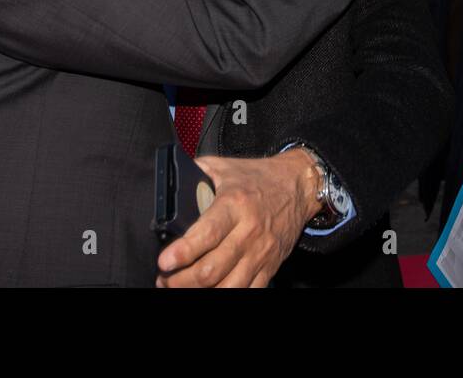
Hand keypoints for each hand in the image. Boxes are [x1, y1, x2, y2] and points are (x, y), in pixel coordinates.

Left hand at [156, 149, 322, 287]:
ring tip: (179, 288)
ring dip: (198, 293)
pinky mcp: (270, 267)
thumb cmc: (257, 177)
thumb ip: (194, 173)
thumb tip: (167, 183)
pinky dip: (225, 296)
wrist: (297, 186)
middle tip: (164, 279)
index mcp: (234, 204)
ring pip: (227, 287)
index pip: (207, 234)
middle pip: (212, 269)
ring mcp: (260, 253)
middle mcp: (249, 232)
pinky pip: (248, 292)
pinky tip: (209, 292)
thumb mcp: (223, 167)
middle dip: (181, 280)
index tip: (164, 261)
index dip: (183, 252)